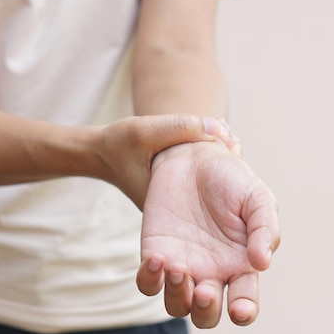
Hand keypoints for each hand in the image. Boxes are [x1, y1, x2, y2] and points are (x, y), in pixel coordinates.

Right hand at [94, 114, 235, 208]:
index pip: (208, 188)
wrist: (99, 152)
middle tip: (234, 138)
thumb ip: (180, 127)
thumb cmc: (118, 143)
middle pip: (210, 186)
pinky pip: (195, 172)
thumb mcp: (146, 130)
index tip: (233, 141)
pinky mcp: (173, 188)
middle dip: (223, 160)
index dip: (224, 163)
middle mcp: (173, 207)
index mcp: (168, 203)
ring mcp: (173, 199)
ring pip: (203, 178)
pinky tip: (211, 138)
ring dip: (213, 155)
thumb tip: (216, 126)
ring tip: (226, 136)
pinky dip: (201, 155)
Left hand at [136, 142, 279, 327]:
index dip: (244, 312)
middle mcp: (212, 274)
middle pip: (207, 314)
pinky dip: (150, 279)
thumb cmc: (231, 180)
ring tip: (178, 268)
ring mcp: (182, 267)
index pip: (245, 302)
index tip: (240, 309)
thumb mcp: (257, 198)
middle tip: (204, 291)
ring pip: (177, 306)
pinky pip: (148, 283)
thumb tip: (262, 264)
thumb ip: (265, 229)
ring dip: (177, 296)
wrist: (193, 157)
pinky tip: (157, 259)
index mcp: (241, 266)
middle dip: (206, 311)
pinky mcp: (155, 254)